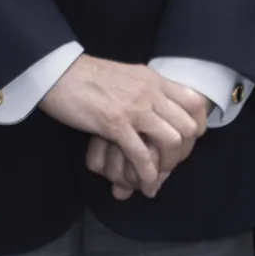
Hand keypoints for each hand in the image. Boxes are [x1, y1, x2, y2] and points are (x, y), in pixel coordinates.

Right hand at [41, 57, 201, 200]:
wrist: (57, 71)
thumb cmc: (86, 76)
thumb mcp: (125, 77)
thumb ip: (143, 92)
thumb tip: (153, 114)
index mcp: (153, 79)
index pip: (195, 103)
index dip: (197, 127)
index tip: (186, 143)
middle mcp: (150, 92)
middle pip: (188, 127)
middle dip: (184, 152)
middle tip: (169, 164)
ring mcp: (134, 107)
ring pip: (171, 141)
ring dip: (167, 164)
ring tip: (157, 175)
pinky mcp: (115, 123)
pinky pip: (142, 155)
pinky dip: (147, 174)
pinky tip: (143, 184)